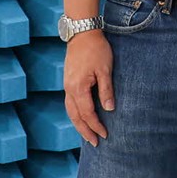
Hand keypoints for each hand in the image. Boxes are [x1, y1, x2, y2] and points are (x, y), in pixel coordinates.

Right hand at [63, 29, 113, 145]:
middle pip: (75, 117)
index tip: (105, 135)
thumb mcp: (105, 69)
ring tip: (87, 135)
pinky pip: (70, 103)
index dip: (96, 126)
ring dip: (79, 125)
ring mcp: (66, 86)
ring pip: (70, 111)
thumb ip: (106, 90)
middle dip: (85, 131)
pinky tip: (82, 118)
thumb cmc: (97, 50)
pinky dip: (75, 114)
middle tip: (95, 143)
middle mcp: (69, 89)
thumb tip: (110, 109)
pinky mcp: (68, 82)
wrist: (82, 33)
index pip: (87, 114)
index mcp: (78, 88)